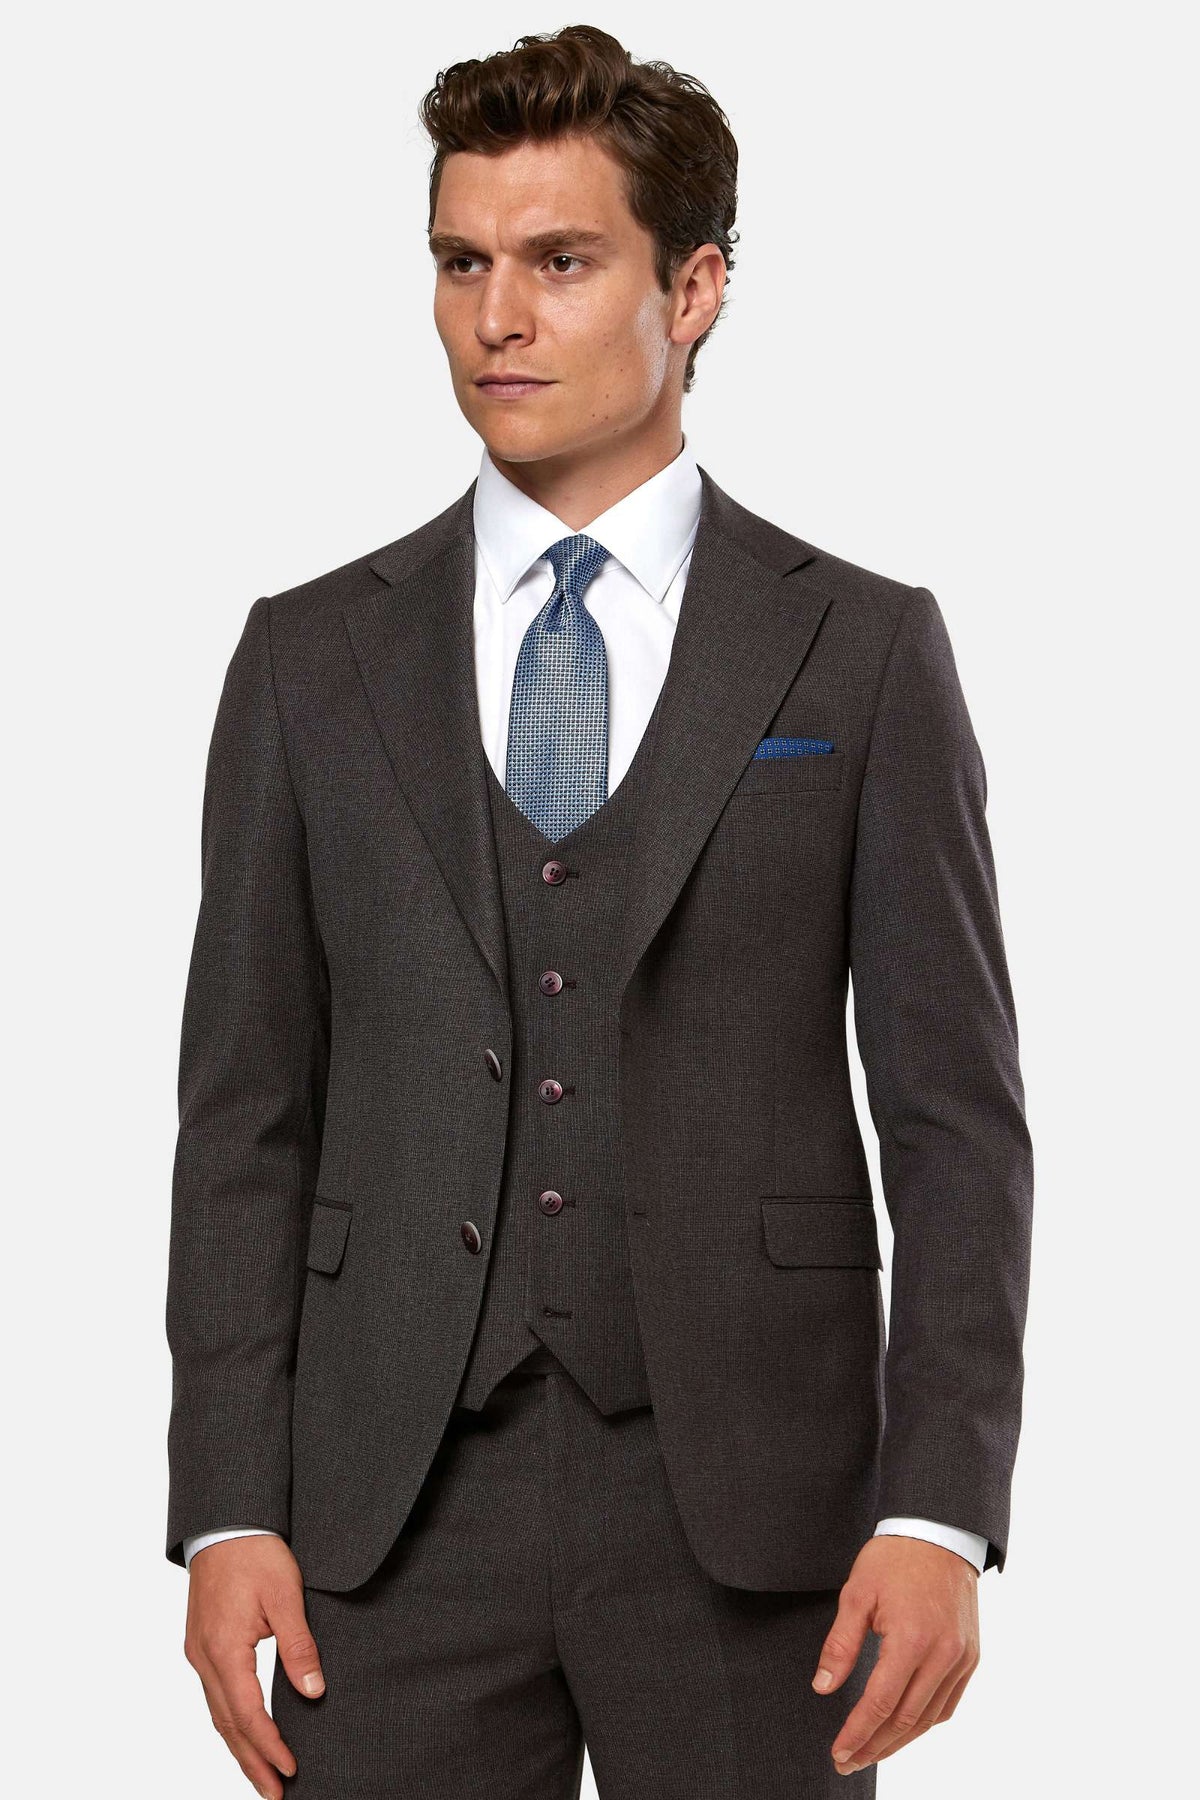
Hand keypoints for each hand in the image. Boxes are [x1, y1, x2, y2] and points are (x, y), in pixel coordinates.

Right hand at [184, 1534, 325, 1797]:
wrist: (225, 1521)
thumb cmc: (256, 1552)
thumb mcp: (285, 1595)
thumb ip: (298, 1645)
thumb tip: (313, 1691)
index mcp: (224, 1649)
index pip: (248, 1714)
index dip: (270, 1746)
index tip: (291, 1770)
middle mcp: (204, 1658)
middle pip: (228, 1725)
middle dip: (252, 1763)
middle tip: (275, 1795)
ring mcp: (199, 1653)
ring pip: (218, 1714)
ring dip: (240, 1748)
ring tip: (262, 1777)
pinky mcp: (201, 1645)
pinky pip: (215, 1695)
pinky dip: (231, 1722)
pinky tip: (244, 1733)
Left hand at [811, 1534, 979, 1776]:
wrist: (939, 1533)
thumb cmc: (894, 1559)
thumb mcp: (857, 1593)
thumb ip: (840, 1645)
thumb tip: (823, 1688)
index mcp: (911, 1639)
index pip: (881, 1703)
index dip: (857, 1733)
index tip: (838, 1752)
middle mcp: (942, 1654)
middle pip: (906, 1720)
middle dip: (874, 1746)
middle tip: (848, 1761)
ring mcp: (961, 1658)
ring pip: (929, 1718)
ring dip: (899, 1741)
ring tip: (871, 1752)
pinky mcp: (970, 1656)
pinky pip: (948, 1703)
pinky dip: (925, 1722)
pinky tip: (904, 1729)